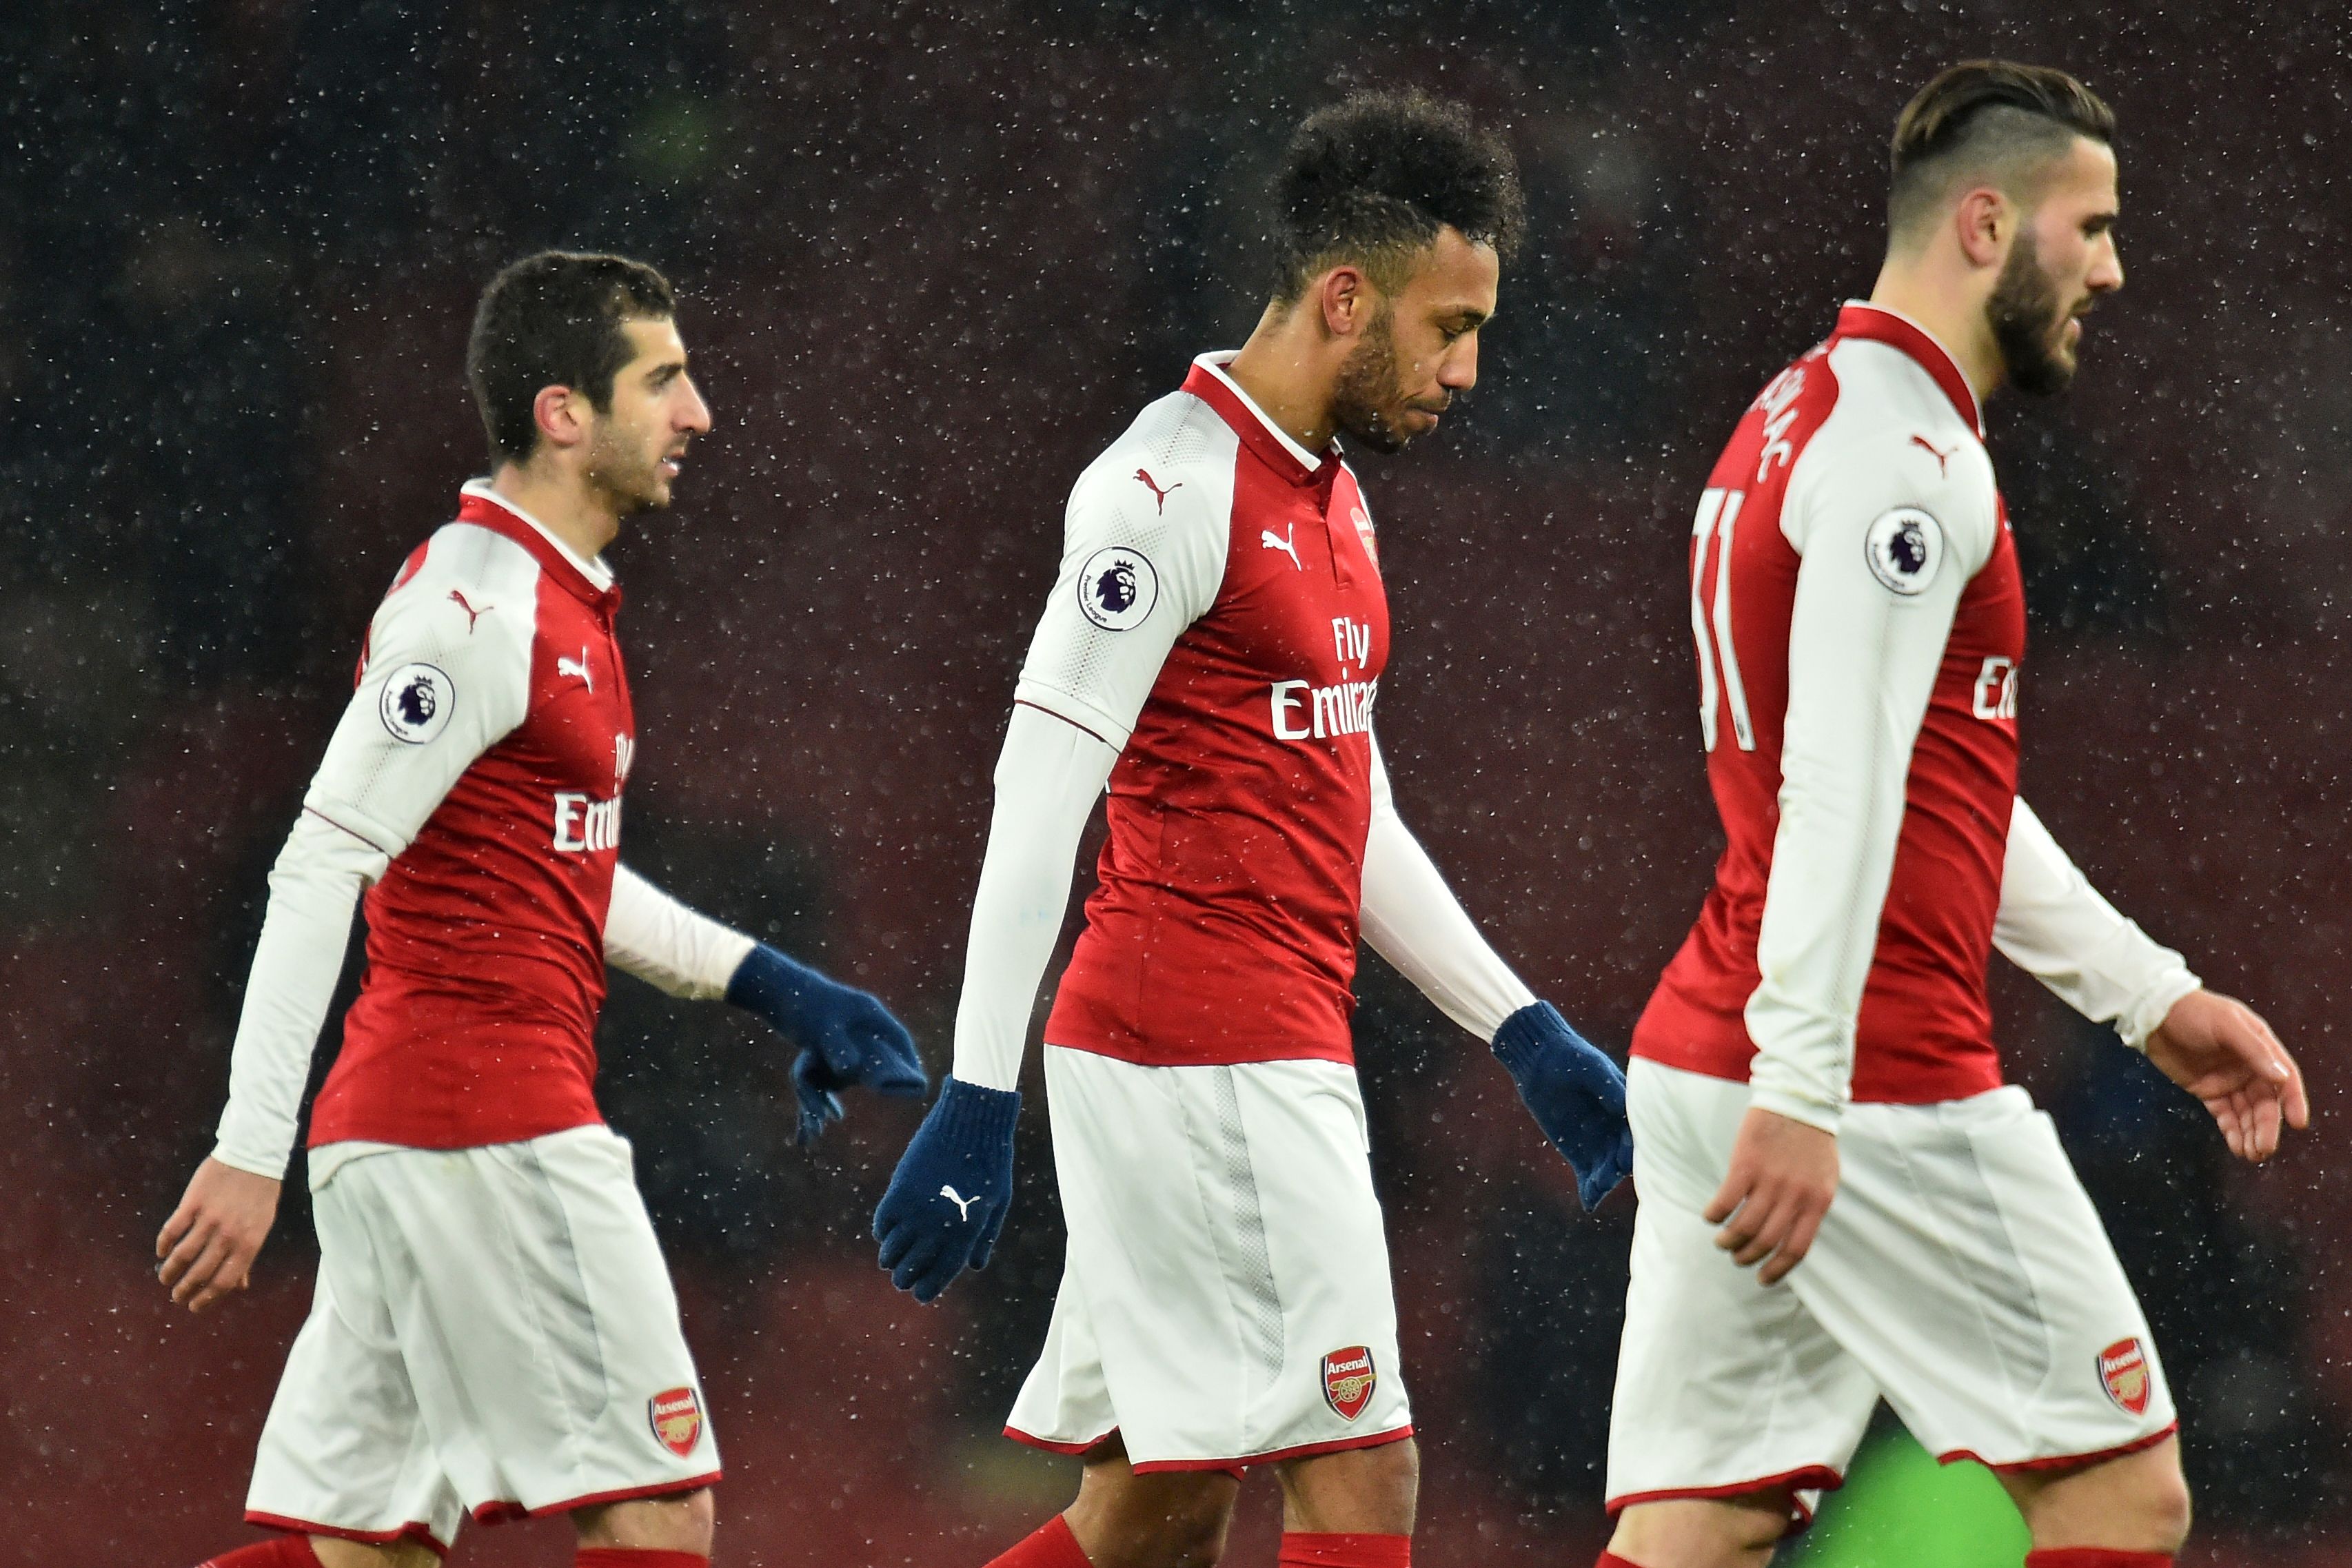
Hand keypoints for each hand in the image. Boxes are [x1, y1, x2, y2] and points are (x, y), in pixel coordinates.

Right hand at [156, 1157, 280, 1312]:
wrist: (253, 1156)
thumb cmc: (259, 1195)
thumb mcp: (261, 1227)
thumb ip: (248, 1257)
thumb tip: (241, 1287)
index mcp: (249, 1243)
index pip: (224, 1282)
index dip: (206, 1299)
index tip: (194, 1307)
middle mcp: (229, 1235)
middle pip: (200, 1272)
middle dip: (185, 1290)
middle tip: (176, 1296)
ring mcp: (210, 1219)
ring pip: (182, 1255)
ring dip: (170, 1272)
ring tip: (165, 1279)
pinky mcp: (193, 1203)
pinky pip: (172, 1231)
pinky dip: (163, 1245)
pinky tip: (161, 1252)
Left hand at [725, 944, 928, 1143]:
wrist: (779, 993)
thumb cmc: (805, 1004)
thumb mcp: (822, 1027)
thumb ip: (837, 1047)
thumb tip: (849, 1069)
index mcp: (868, 1014)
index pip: (898, 1038)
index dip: (909, 1060)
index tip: (917, 1081)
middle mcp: (861, 1025)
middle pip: (882, 1052)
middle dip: (889, 1074)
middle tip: (901, 1094)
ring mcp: (847, 1034)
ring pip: (860, 1063)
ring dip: (860, 1082)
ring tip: (860, 1104)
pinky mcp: (830, 1043)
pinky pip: (840, 1067)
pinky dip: (837, 1084)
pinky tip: (832, 1102)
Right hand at [872, 1077, 1020, 1302]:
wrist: (971, 1122)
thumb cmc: (991, 1161)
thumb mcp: (997, 1202)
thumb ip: (984, 1236)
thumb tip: (975, 1266)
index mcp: (966, 1232)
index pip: (941, 1274)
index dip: (928, 1288)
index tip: (920, 1294)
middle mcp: (938, 1227)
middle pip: (912, 1267)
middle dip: (905, 1278)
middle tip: (901, 1280)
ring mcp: (916, 1210)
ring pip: (892, 1249)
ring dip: (890, 1258)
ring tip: (890, 1261)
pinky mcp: (899, 1190)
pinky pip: (882, 1222)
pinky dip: (882, 1232)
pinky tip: (886, 1233)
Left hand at [1490, 1001, 1635, 1209]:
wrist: (1540, 1059)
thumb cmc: (1570, 1056)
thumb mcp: (1591, 1068)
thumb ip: (1608, 1087)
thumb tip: (1624, 1107)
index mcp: (1627, 1109)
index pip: (1636, 1134)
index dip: (1632, 1148)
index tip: (1624, 1157)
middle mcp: (1616, 1130)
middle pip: (1623, 1157)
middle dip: (1617, 1168)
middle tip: (1607, 1176)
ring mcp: (1598, 1143)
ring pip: (1607, 1169)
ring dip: (1604, 1181)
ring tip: (1595, 1186)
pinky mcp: (1577, 1152)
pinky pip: (1587, 1175)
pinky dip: (1589, 1190)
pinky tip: (1588, 1203)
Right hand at [1705, 1107, 1837, 1285]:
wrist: (1799, 1101)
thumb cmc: (1814, 1141)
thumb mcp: (1826, 1178)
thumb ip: (1811, 1206)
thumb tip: (1794, 1234)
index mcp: (1817, 1202)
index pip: (1796, 1249)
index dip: (1777, 1269)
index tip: (1763, 1278)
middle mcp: (1794, 1196)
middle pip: (1766, 1241)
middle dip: (1748, 1256)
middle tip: (1737, 1258)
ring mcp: (1770, 1181)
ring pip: (1744, 1226)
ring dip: (1729, 1241)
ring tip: (1722, 1242)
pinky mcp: (1746, 1165)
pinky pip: (1726, 1201)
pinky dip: (1715, 1215)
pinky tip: (1710, 1217)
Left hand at [2145, 988, 2307, 1162]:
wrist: (2153, 1014)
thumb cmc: (2193, 1011)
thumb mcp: (2226, 1025)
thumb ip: (2254, 1050)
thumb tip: (2282, 1078)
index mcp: (2260, 1047)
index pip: (2285, 1078)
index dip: (2293, 1101)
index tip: (2297, 1123)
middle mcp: (2249, 1066)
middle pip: (2265, 1102)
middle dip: (2266, 1126)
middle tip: (2264, 1149)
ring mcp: (2228, 1080)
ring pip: (2246, 1112)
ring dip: (2251, 1134)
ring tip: (2252, 1155)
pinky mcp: (2207, 1090)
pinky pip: (2225, 1115)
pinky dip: (2232, 1131)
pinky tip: (2237, 1147)